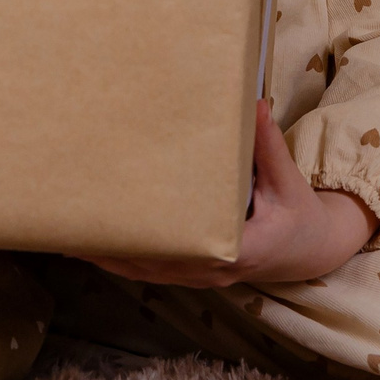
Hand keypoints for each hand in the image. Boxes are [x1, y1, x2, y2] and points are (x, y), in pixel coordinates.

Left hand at [80, 100, 377, 287]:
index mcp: (239, 248)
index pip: (189, 247)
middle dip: (114, 247)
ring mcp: (201, 275)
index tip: (118, 222)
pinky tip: (92, 249)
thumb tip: (254, 103)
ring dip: (110, 256)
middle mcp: (213, 269)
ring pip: (146, 270)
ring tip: (69, 238)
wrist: (309, 250)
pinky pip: (151, 270)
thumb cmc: (298, 213)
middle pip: (155, 261)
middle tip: (74, 223)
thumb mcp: (287, 181)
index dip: (150, 241)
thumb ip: (268, 146)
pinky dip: (121, 261)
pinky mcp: (193, 273)